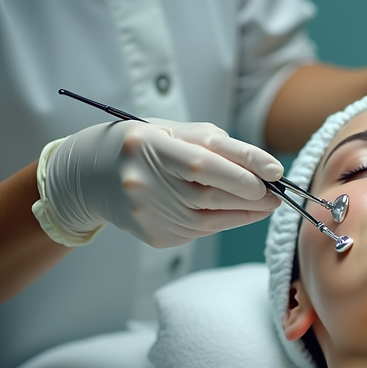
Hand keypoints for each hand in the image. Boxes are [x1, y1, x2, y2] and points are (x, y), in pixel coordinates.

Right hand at [40, 119, 282, 247]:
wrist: (87, 178)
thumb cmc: (140, 146)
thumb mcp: (171, 131)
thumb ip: (216, 145)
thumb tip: (264, 169)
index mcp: (145, 146)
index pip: (201, 162)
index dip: (241, 170)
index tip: (274, 173)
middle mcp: (142, 182)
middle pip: (210, 194)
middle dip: (252, 194)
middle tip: (278, 192)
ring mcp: (147, 214)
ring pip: (210, 217)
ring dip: (247, 211)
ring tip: (268, 203)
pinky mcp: (155, 236)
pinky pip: (201, 230)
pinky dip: (227, 221)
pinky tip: (240, 212)